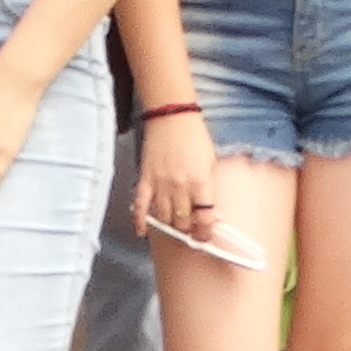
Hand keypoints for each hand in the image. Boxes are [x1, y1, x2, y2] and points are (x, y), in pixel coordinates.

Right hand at [138, 106, 220, 252]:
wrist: (172, 115)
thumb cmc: (194, 136)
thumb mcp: (210, 162)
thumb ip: (209, 187)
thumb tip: (209, 210)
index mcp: (201, 181)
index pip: (204, 217)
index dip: (205, 232)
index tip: (205, 236)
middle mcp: (180, 185)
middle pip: (183, 222)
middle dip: (187, 230)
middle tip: (189, 230)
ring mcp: (161, 182)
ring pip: (163, 217)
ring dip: (169, 225)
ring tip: (173, 225)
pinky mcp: (145, 176)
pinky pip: (140, 203)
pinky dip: (139, 220)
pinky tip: (141, 231)